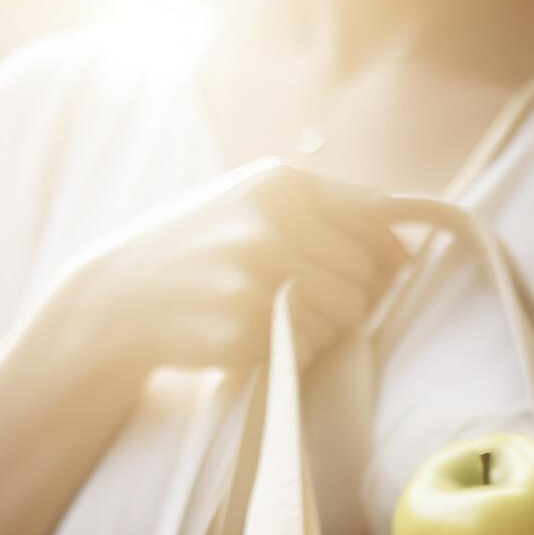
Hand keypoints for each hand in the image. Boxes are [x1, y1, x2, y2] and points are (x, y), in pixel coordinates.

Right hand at [50, 158, 410, 381]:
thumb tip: (408, 250)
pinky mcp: (248, 327)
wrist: (125, 295)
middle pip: (364, 278)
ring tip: (272, 311)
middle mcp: (273, 225)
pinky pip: (311, 348)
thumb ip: (332, 211)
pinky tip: (252, 332)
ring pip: (344, 317)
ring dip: (321, 324)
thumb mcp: (257, 204)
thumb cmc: (205, 248)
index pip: (373, 223)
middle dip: (345, 294)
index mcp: (281, 185)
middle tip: (300, 294)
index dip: (387, 254)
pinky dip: (293, 348)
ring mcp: (259, 278)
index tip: (390, 269)